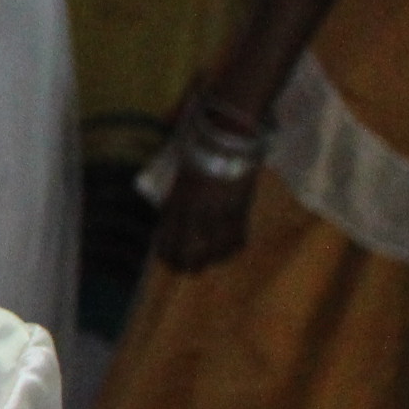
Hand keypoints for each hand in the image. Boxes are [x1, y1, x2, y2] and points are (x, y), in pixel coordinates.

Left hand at [153, 157, 256, 271]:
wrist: (228, 141)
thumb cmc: (199, 156)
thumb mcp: (180, 180)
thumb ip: (175, 204)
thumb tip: (170, 225)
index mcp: (177, 204)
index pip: (168, 240)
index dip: (167, 254)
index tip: (167, 258)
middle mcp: (196, 213)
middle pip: (190, 254)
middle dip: (187, 264)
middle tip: (187, 267)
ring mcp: (219, 215)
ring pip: (214, 252)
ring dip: (211, 259)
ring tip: (208, 260)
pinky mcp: (240, 212)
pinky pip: (236, 240)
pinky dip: (231, 249)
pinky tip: (227, 249)